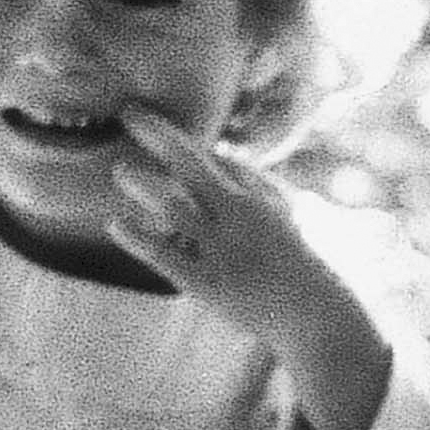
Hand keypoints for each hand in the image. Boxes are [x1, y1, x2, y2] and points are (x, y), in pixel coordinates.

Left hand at [107, 106, 390, 429]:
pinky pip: (165, 256)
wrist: (314, 316)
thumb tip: (218, 156)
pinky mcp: (207, 282)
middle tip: (128, 113)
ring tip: (120, 171)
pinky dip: (138, 238)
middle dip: (159, 136)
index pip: (209, 157)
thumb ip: (249, 185)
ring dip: (144, 186)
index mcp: (253, 198)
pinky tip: (115, 223)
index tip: (138, 115)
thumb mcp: (278, 217)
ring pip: (175, 207)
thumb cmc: (290, 264)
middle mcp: (237, 216)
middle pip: (192, 165)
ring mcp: (221, 249)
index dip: (170, 135)